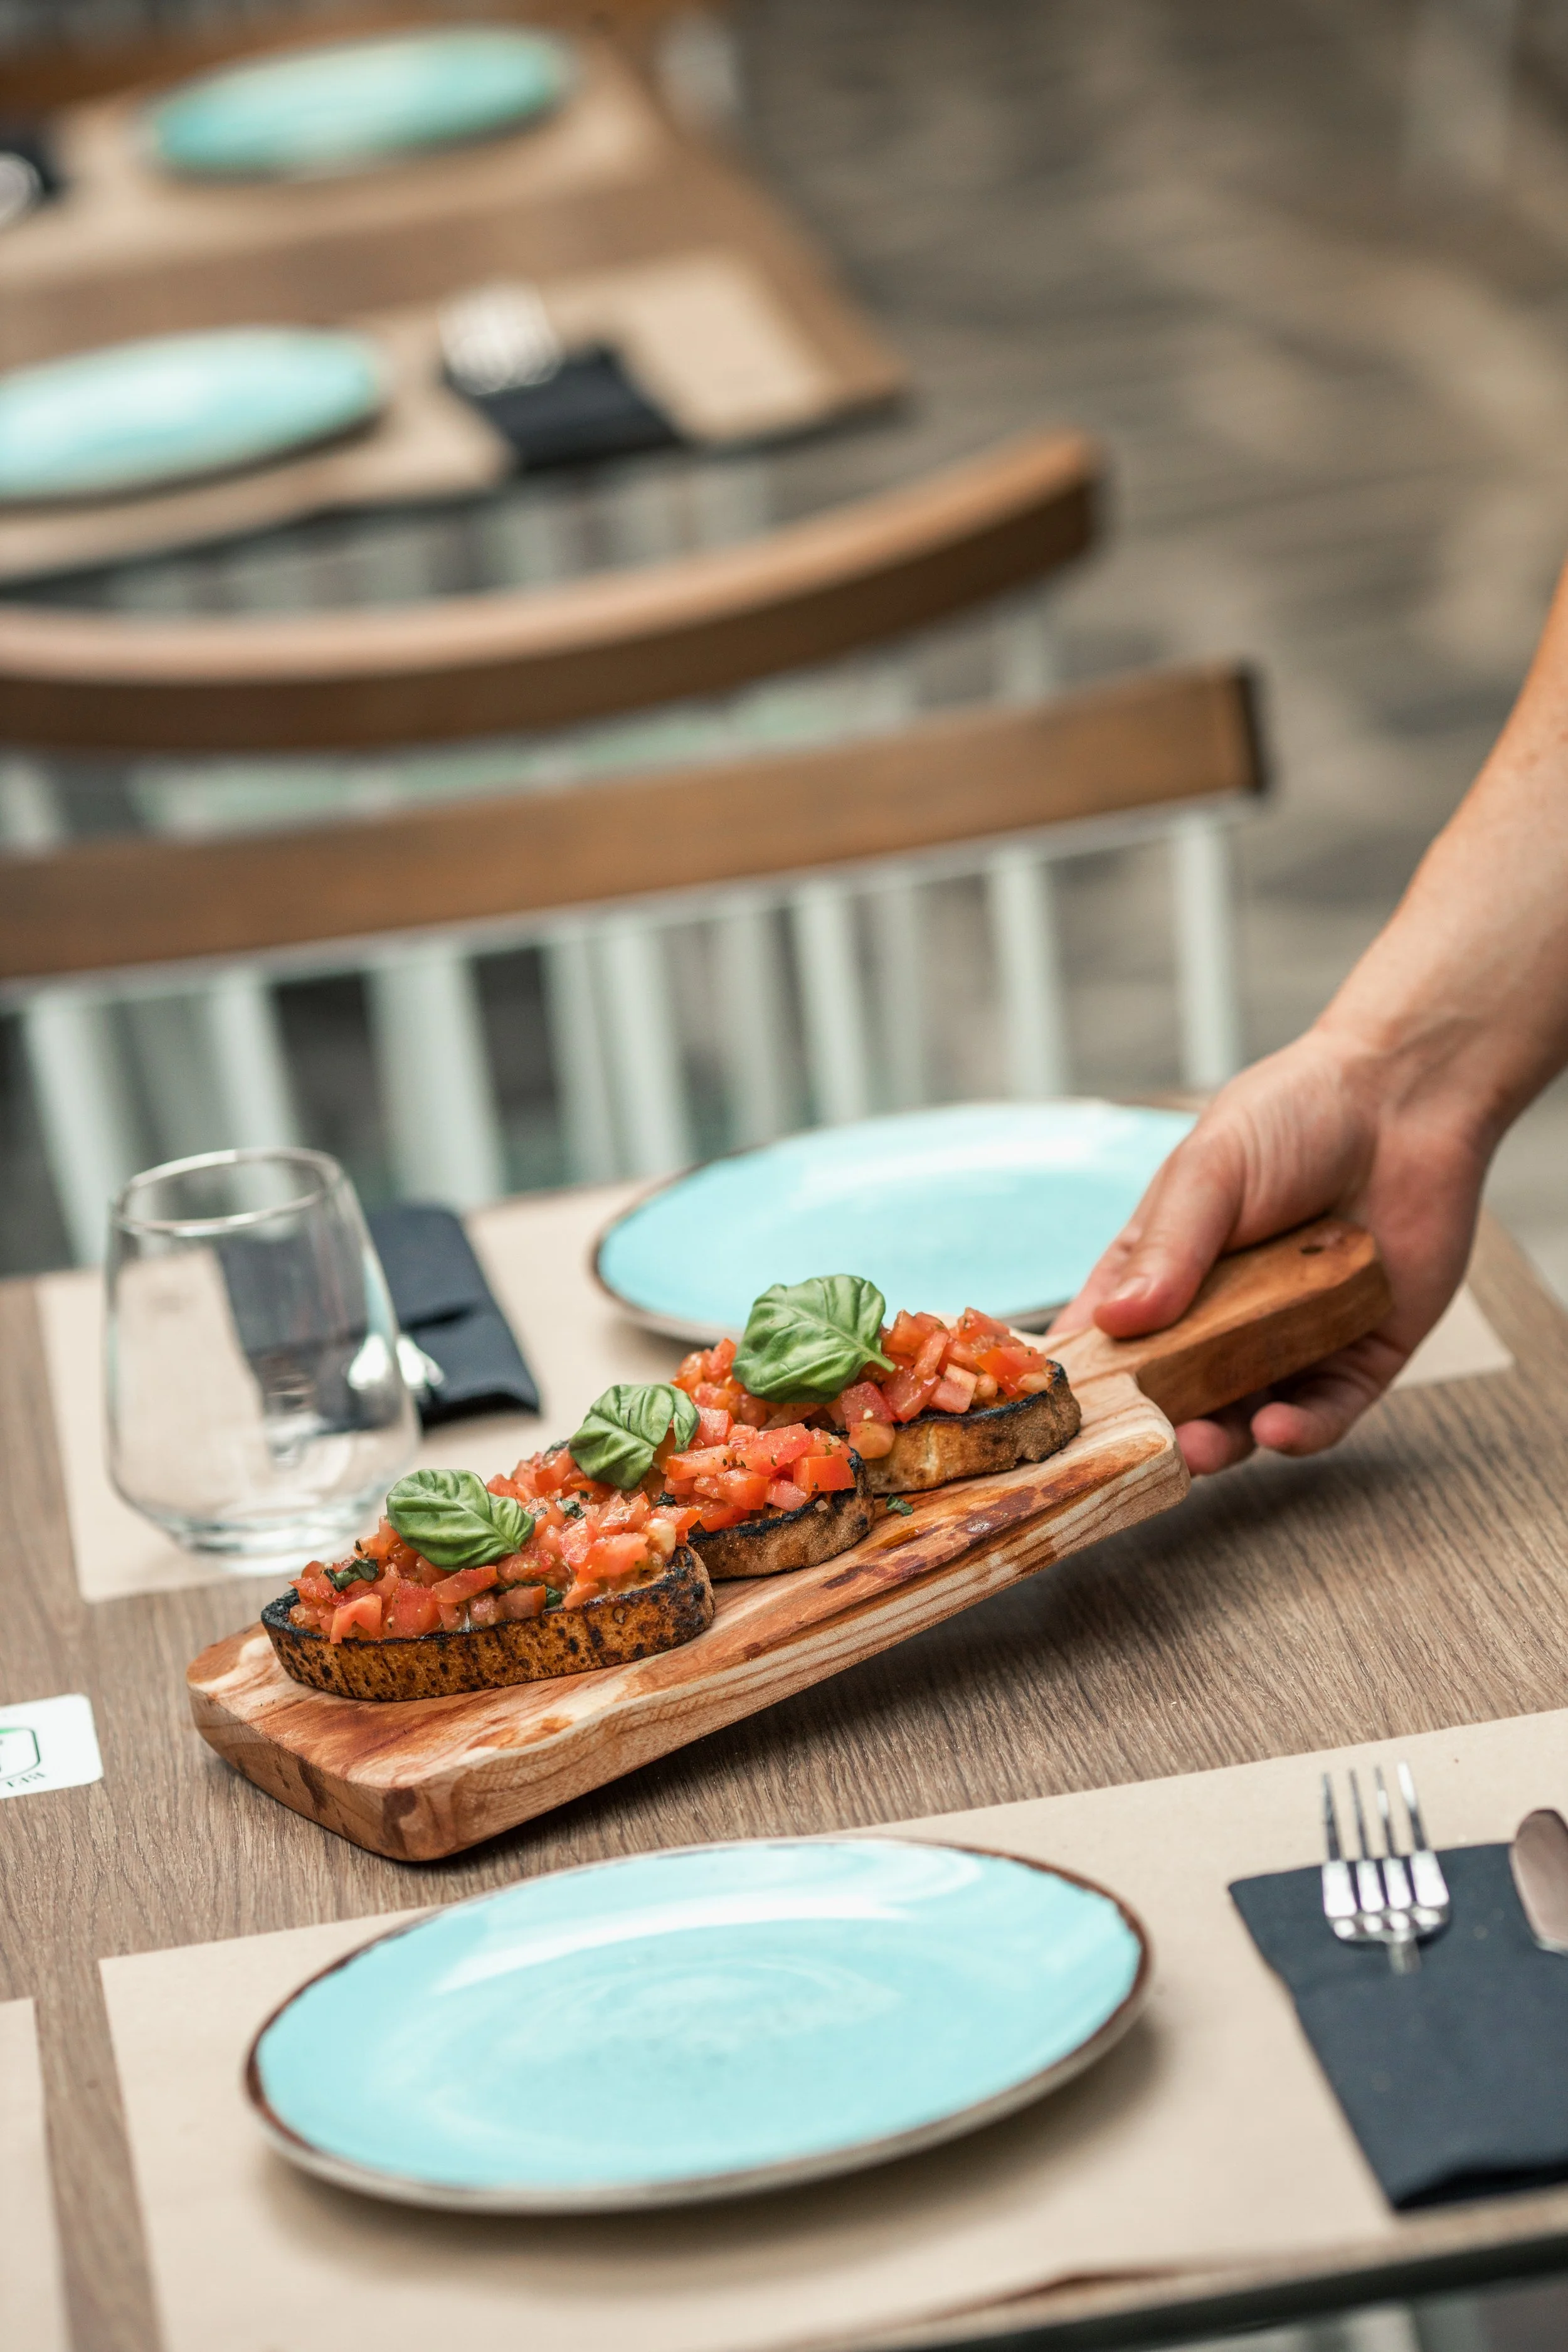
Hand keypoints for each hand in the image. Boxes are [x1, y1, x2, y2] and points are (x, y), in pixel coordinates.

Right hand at [1049, 1026, 1488, 1473]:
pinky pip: (1325, 1413)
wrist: (1407, 1097)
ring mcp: (1289, 1341)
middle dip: (1156, 1426)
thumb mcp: (1210, 1168)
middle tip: (1144, 1444)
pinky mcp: (1359, 1357)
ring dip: (1222, 1441)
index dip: (1089, 1380)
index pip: (1111, 1337)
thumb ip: (1169, 1247)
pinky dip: (1301, 1431)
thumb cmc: (1295, 1115)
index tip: (1063, 1417)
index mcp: (1166, 1268)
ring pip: (1246, 1417)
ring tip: (1204, 1447)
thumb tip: (1115, 1322)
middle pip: (1176, 1393)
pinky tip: (1279, 1428)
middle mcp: (1222, 1315)